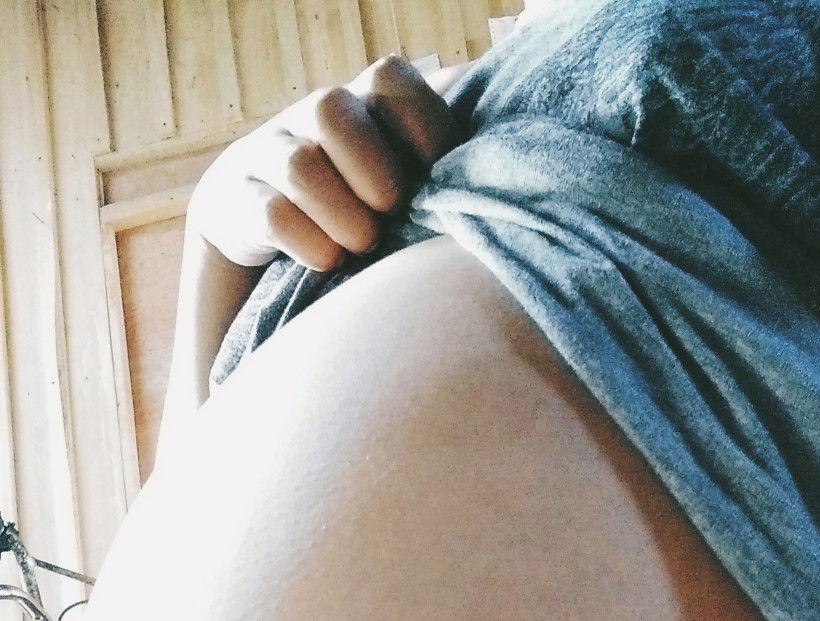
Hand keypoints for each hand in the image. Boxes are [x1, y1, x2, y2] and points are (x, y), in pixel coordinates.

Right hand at [188, 55, 463, 271]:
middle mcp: (313, 117)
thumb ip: (445, 166)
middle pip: (331, 109)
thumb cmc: (366, 203)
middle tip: (392, 211)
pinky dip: (307, 243)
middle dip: (373, 170)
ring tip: (362, 244)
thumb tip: (497, 177)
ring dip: (342, 215)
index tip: (435, 177)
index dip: (422, 130)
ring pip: (298, 165)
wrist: (270, 219)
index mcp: (364, 102)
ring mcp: (271, 154)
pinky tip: (328, 261)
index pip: (391, 80)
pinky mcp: (241, 200)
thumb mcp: (410, 176)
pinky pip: (270, 215)